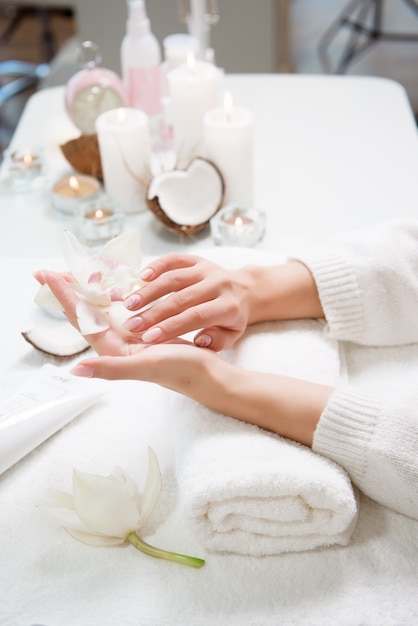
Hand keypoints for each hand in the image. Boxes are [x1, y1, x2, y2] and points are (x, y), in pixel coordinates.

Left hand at [33, 270, 221, 391]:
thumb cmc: (180, 371)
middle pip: (86, 313)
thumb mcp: (144, 367)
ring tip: (75, 274)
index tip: (47, 275)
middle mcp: (117, 343)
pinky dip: (113, 296)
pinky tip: (112, 287)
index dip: (64, 296)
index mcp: (112, 349)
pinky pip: (122, 310)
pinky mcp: (145, 332)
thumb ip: (111, 369)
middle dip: (69, 292)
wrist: (209, 377)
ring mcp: (130, 338)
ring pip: (102, 310)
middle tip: (50, 271)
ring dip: (87, 292)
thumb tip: (76, 369)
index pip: (81, 318)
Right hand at [123, 254, 252, 350]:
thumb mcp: (232, 335)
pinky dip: (157, 266)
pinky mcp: (196, 259)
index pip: (196, 317)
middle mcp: (218, 284)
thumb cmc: (232, 319)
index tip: (148, 338)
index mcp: (228, 306)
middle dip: (154, 312)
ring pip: (174, 278)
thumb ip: (217, 342)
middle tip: (132, 324)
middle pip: (181, 298)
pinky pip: (175, 259)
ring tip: (129, 304)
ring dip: (149, 291)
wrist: (244, 290)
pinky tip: (140, 277)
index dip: (171, 327)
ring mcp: (206, 269)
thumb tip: (198, 341)